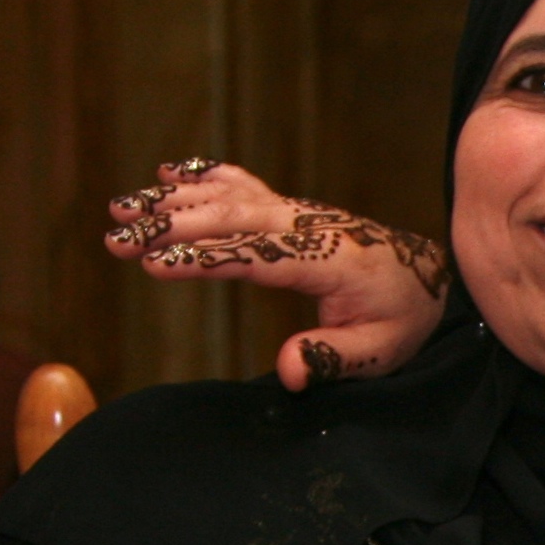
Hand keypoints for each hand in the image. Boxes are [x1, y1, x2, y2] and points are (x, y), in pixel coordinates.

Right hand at [102, 159, 449, 389]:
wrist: (427, 277)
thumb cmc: (402, 318)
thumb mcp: (381, 352)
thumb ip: (334, 359)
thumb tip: (289, 371)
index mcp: (329, 258)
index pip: (257, 254)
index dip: (206, 256)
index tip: (156, 263)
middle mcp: (309, 224)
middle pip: (232, 215)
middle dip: (171, 225)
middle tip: (117, 240)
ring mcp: (298, 212)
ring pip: (230, 195)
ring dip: (174, 200)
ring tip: (121, 208)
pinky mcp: (290, 210)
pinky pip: (243, 185)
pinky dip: (204, 176)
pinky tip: (167, 173)